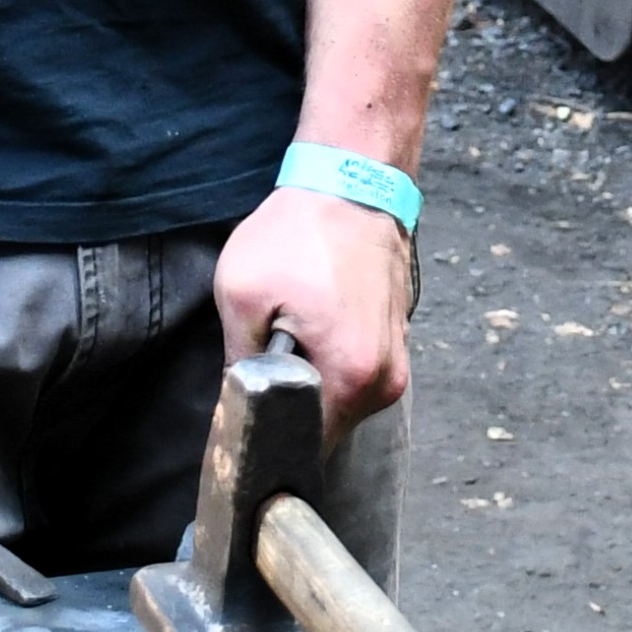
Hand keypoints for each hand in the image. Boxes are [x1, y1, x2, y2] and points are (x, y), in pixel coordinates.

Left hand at [216, 184, 411, 436]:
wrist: (353, 184)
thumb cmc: (299, 233)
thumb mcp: (242, 294)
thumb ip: (237, 364)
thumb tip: (234, 411)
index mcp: (351, 376)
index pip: (302, 446)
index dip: (265, 439)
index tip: (240, 420)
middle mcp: (385, 381)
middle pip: (323, 429)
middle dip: (288, 410)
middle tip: (256, 368)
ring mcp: (397, 365)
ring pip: (340, 404)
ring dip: (310, 385)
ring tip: (289, 337)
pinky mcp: (397, 346)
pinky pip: (355, 378)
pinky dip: (330, 365)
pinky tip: (311, 327)